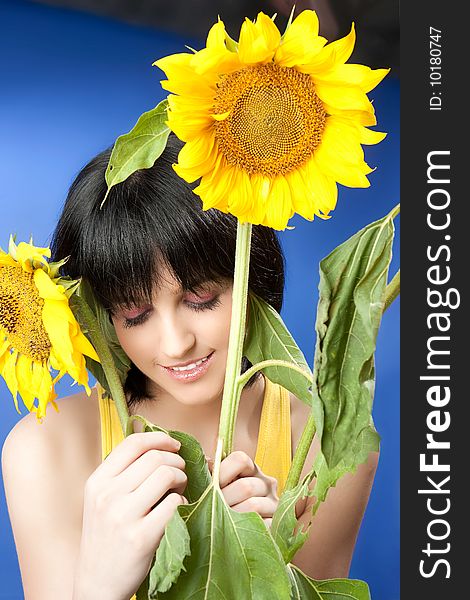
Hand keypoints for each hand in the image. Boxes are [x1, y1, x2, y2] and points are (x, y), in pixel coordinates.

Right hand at [73, 432, 186, 599]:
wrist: (98, 584)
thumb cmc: (107, 537)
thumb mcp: (102, 500)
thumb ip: (123, 472)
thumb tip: (155, 440)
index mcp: (97, 482)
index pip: (133, 443)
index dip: (159, 438)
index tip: (174, 444)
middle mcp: (107, 495)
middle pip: (155, 458)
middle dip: (176, 461)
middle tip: (180, 473)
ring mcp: (123, 516)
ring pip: (167, 475)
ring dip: (181, 479)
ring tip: (179, 490)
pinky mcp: (141, 537)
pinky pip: (175, 503)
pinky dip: (183, 503)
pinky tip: (177, 510)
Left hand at [210, 450, 278, 527]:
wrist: (239, 536)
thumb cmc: (221, 505)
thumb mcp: (215, 487)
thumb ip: (210, 473)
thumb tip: (207, 462)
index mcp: (251, 470)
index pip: (240, 459)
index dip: (222, 472)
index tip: (211, 486)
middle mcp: (266, 483)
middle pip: (245, 486)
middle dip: (223, 501)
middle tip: (212, 511)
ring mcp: (274, 504)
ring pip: (253, 506)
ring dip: (232, 517)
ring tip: (221, 524)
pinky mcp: (276, 524)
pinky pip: (263, 526)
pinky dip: (245, 530)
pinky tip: (235, 533)